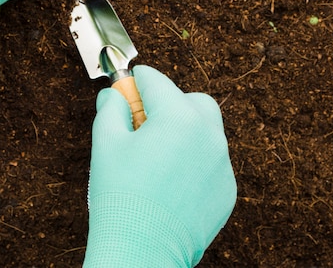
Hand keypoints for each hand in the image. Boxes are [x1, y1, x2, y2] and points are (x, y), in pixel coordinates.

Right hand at [84, 65, 236, 266]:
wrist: (142, 252)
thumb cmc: (122, 196)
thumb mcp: (106, 143)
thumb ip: (111, 109)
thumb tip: (113, 95)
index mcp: (178, 117)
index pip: (156, 82)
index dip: (136, 82)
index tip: (126, 86)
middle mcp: (208, 135)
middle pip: (191, 100)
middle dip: (168, 102)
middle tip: (143, 121)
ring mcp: (222, 164)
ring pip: (205, 130)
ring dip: (183, 130)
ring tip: (156, 154)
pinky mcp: (226, 189)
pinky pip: (211, 161)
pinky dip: (194, 160)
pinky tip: (170, 180)